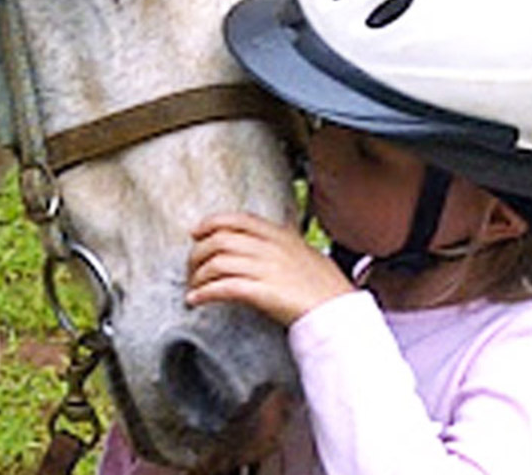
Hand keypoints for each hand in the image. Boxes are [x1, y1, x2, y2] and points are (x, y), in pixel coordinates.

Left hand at [186, 212, 355, 324]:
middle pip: (220, 240)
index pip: (238, 219)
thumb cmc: (325, 287)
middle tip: (192, 268)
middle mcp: (271, 248)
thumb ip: (286, 242)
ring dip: (198, 276)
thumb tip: (269, 238)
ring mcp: (267, 269)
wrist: (340, 312)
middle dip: (198, 253)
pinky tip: (195, 301)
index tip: (196, 232)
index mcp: (281, 235)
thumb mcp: (306, 253)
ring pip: (218, 263)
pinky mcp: (263, 293)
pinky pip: (224, 288)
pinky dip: (204, 293)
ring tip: (193, 288)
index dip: (212, 222)